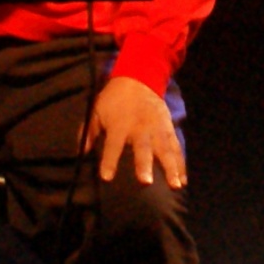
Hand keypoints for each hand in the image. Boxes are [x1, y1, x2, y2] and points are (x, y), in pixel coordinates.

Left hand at [84, 74, 185, 188]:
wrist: (139, 78)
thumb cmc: (114, 99)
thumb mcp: (96, 110)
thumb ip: (88, 132)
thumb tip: (80, 152)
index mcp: (119, 125)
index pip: (113, 145)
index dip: (109, 161)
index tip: (107, 177)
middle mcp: (140, 128)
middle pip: (142, 149)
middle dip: (144, 165)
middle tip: (145, 182)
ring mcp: (157, 129)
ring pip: (165, 150)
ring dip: (170, 168)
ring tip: (175, 186)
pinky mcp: (169, 129)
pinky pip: (176, 148)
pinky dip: (181, 164)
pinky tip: (183, 180)